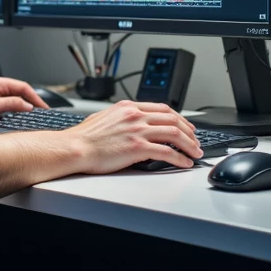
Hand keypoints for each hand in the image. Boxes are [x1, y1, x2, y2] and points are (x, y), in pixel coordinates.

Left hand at [0, 76, 49, 127]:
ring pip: (10, 98)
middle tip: (39, 113)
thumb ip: (11, 105)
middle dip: (30, 102)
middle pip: (18, 92)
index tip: (43, 108)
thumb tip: (27, 106)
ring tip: (28, 116)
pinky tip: (11, 118)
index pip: (23, 87)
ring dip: (20, 106)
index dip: (36, 98)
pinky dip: (10, 110)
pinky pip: (2, 104)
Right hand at [69, 100, 202, 172]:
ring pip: (175, 134)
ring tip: (195, 153)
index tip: (186, 126)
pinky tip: (184, 163)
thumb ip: (121, 118)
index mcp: (128, 107)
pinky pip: (167, 152)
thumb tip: (129, 123)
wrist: (74, 147)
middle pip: (173, 119)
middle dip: (190, 131)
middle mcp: (135, 116)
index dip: (179, 118)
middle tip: (196, 141)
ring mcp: (137, 131)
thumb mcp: (104, 117)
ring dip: (189, 145)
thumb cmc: (83, 137)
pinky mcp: (137, 147)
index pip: (162, 109)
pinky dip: (180, 158)